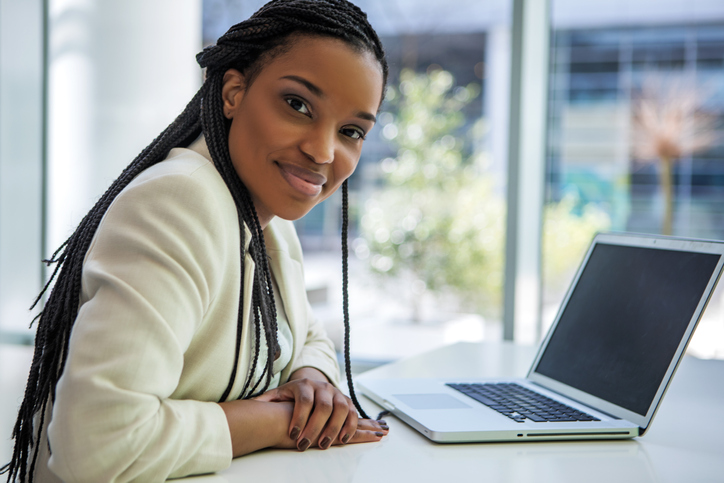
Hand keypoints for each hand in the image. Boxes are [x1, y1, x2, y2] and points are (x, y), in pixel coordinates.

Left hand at [254, 368, 387, 449]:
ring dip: (334, 429)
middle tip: (305, 445)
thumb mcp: (277, 395)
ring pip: (341, 409)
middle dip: (315, 428)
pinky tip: (342, 440)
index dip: (300, 418)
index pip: (304, 400)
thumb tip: (249, 406)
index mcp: (304, 384)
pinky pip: (353, 413)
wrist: (310, 386)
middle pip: (324, 406)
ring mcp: (337, 393)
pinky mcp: (347, 402)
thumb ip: (265, 401)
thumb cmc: (291, 396)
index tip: (292, 435)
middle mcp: (323, 387)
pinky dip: (350, 427)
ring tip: (324, 444)